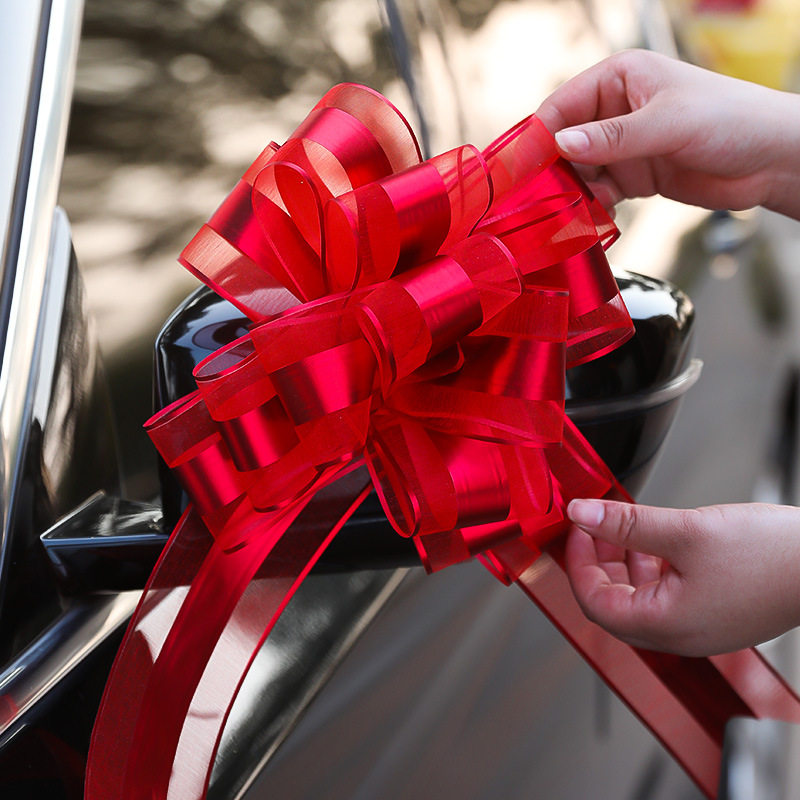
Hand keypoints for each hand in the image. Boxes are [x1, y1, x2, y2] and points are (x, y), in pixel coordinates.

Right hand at [535, 49, 799, 219]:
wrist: (771, 158)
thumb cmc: (731, 119)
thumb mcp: (666, 124)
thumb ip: (612, 139)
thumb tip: (560, 145)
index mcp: (619, 79)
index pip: (562, 106)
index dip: (536, 136)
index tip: (516, 167)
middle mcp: (615, 110)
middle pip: (564, 142)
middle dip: (549, 170)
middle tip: (532, 199)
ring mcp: (624, 146)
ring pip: (578, 171)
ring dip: (570, 193)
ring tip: (561, 213)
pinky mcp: (633, 176)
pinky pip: (598, 192)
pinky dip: (591, 207)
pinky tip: (588, 218)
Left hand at [564, 498, 799, 655]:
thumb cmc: (773, 556)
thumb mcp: (686, 531)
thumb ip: (627, 524)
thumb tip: (582, 514)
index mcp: (666, 625)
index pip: (594, 602)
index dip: (578, 563)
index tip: (575, 528)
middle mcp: (679, 634)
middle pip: (614, 602)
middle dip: (597, 561)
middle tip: (592, 525)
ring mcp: (698, 626)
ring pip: (639, 597)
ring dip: (623, 561)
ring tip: (620, 525)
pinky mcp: (714, 613)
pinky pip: (666, 594)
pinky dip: (651, 567)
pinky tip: (655, 539)